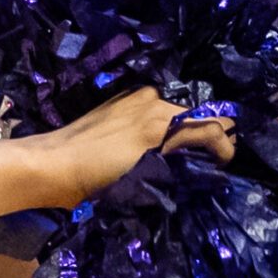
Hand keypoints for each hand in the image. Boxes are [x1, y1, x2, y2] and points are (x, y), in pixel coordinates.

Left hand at [28, 88, 235, 204]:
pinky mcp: (122, 101)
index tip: (224, 168)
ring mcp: (137, 97)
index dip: (225, 149)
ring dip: (182, 133)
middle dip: (204, 139)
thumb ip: (182, 165)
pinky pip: (156, 110)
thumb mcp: (146, 178)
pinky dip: (162, 126)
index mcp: (162, 120)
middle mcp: (154, 100)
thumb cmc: (96, 180)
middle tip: (199, 167)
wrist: (52, 164)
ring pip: (177, 114)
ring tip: (174, 159)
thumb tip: (209, 163)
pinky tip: (150, 146)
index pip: (213, 127)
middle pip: (197, 117)